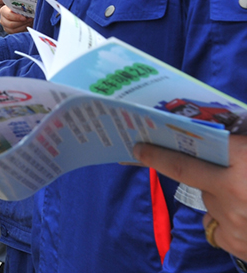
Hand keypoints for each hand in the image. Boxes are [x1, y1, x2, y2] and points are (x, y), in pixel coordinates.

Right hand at [0, 6, 32, 34]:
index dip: (16, 17)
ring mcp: (5, 26)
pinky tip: (27, 25)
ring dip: (23, 26)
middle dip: (21, 23)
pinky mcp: (9, 31)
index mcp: (3, 10)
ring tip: (29, 22)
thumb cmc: (21, 8)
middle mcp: (2, 19)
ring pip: (13, 29)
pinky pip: (15, 33)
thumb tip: (27, 11)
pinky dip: (22, 29)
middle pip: (10, 24)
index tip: (24, 18)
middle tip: (29, 20)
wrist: (22, 12)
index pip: (8, 15)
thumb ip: (22, 8)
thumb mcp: (21, 6)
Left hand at [134, 136, 246, 260]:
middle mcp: (231, 193)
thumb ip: (244, 136)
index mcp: (241, 163)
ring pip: (211, 204)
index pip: (183, 159)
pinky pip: (220, 227)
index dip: (157, 154)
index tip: (138, 148)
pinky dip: (229, 221)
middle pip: (198, 180)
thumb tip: (224, 130)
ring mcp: (235, 222)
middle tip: (210, 167)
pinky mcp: (239, 245)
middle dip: (204, 172)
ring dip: (223, 197)